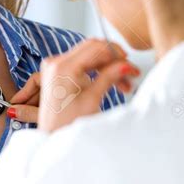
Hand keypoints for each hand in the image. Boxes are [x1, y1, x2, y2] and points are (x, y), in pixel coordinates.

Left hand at [8, 39, 139, 131]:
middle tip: (130, 74)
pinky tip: (112, 82)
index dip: (116, 53)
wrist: (52, 136)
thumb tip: (126, 65)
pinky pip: (83, 64)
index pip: (95, 47)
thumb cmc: (67, 124)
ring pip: (90, 56)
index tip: (131, 65)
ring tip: (124, 85)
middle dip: (113, 60)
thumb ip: (109, 77)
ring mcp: (55, 66)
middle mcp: (55, 62)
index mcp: (62, 67)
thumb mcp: (92, 99)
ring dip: (108, 66)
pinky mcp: (58, 72)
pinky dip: (98, 71)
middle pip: (92, 49)